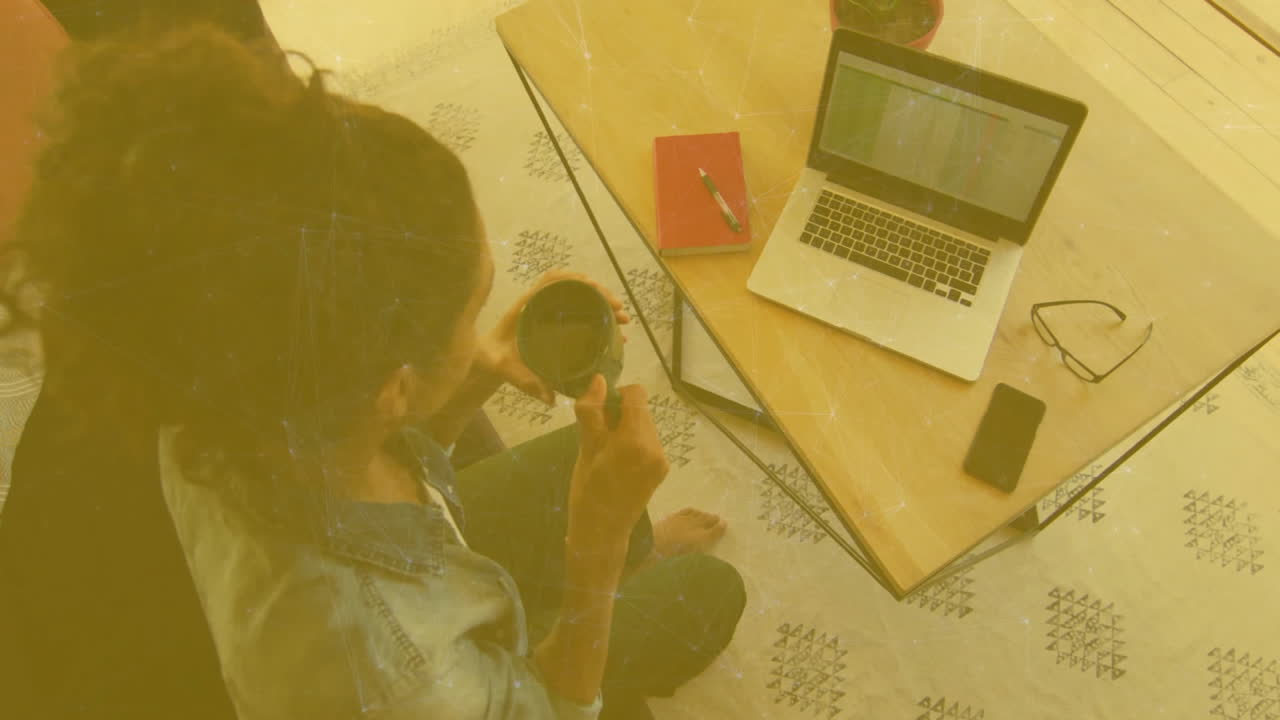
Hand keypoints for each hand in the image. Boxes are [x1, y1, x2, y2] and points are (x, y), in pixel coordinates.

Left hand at [475, 270, 629, 405]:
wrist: (487, 359)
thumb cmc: (494, 360)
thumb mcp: (507, 370)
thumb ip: (524, 382)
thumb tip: (550, 398)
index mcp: (526, 307)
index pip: (550, 282)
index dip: (574, 280)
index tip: (595, 286)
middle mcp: (539, 304)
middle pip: (572, 287)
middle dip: (600, 294)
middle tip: (620, 309)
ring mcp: (549, 311)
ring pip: (579, 298)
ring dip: (603, 303)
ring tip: (622, 318)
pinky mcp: (555, 321)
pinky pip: (578, 312)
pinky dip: (597, 315)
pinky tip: (613, 328)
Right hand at [566, 374, 668, 548]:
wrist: (601, 533)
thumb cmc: (587, 491)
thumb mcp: (585, 449)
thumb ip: (593, 412)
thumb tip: (599, 380)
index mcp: (635, 440)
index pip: (636, 394)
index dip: (616, 396)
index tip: (600, 414)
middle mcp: (655, 447)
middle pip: (641, 409)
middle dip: (621, 415)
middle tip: (600, 438)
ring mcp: (661, 459)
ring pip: (645, 425)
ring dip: (627, 429)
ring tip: (608, 454)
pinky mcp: (662, 469)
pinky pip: (649, 442)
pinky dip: (634, 443)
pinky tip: (619, 463)